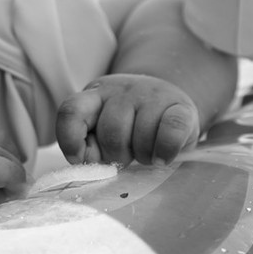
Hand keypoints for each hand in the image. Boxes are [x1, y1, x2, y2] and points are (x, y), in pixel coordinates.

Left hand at [55, 74, 198, 165]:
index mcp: (95, 96)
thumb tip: (88, 163)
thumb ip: (90, 144)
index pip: (71, 112)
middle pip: (111, 132)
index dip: (71, 140)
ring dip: (143, 156)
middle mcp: (121, 90)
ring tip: (146, 154)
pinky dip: (165, 151)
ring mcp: (152, 95)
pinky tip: (162, 158)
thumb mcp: (102, 129)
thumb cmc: (131, 125)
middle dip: (117, 156)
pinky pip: (171, 132)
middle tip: (126, 157)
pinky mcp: (182, 106)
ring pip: (141, 136)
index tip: (79, 159)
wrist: (170, 103)